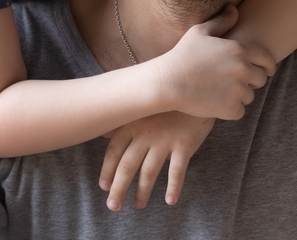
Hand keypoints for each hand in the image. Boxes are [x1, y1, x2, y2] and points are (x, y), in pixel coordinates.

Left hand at [99, 112, 214, 211]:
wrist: (193, 89)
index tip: (104, 186)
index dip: (107, 171)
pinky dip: (173, 187)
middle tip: (114, 206)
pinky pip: (177, 170)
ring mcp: (165, 140)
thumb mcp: (142, 108)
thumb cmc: (165, 103)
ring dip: (142, 191)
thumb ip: (123, 122)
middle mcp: (145, 133)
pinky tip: (170, 200)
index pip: (114, 151)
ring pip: (149, 171)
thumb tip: (102, 135)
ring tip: (138, 205)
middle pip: (127, 165)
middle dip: (118, 188)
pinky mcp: (184, 145)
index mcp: (132, 124)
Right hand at [157, 4, 275, 119]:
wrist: (168, 82)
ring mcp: (239, 91)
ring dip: (240, 94)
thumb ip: (221, 21)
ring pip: (249, 95)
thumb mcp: (200, 32)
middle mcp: (243, 70)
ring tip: (220, 90)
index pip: (268, 59)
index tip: (267, 70)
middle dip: (251, 80)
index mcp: (240, 50)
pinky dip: (231, 108)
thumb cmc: (182, 54)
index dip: (268, 65)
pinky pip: (240, 110)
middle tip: (235, 80)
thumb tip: (234, 9)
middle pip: (261, 79)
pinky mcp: (232, 109)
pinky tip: (216, 101)